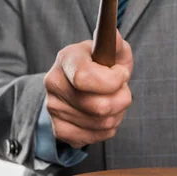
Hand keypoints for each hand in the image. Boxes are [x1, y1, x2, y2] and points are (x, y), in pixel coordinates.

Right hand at [44, 31, 132, 148]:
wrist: (79, 85)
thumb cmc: (100, 64)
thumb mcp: (109, 48)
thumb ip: (115, 42)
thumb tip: (115, 38)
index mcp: (66, 58)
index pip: (84, 77)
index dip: (112, 80)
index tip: (121, 74)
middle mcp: (54, 83)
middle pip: (99, 106)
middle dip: (122, 99)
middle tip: (122, 90)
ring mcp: (54, 108)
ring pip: (102, 123)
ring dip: (117, 113)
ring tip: (112, 100)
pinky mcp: (60, 130)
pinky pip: (96, 137)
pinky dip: (107, 128)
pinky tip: (102, 115)